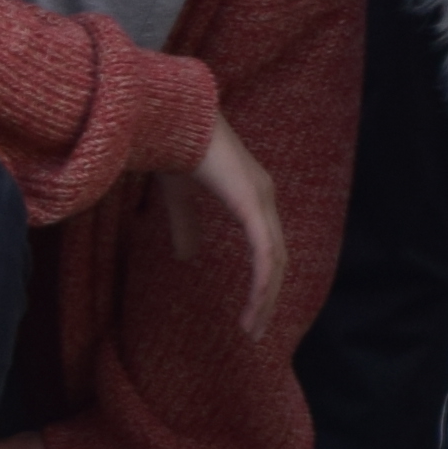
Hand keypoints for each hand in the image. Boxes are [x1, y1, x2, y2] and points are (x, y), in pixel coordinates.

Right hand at [186, 120, 286, 338]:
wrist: (170, 118)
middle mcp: (263, 196)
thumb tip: (187, 257)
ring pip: (274, 261)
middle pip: (277, 258)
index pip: (267, 246)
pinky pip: (264, 252)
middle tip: (253, 330)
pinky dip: (262, 282)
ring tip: (251, 328)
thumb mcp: (178, 198)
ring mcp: (261, 199)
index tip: (249, 311)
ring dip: (265, 298)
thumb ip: (186, 226)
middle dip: (268, 297)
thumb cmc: (173, 148)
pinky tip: (255, 305)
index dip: (262, 280)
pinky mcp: (251, 203)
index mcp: (251, 194)